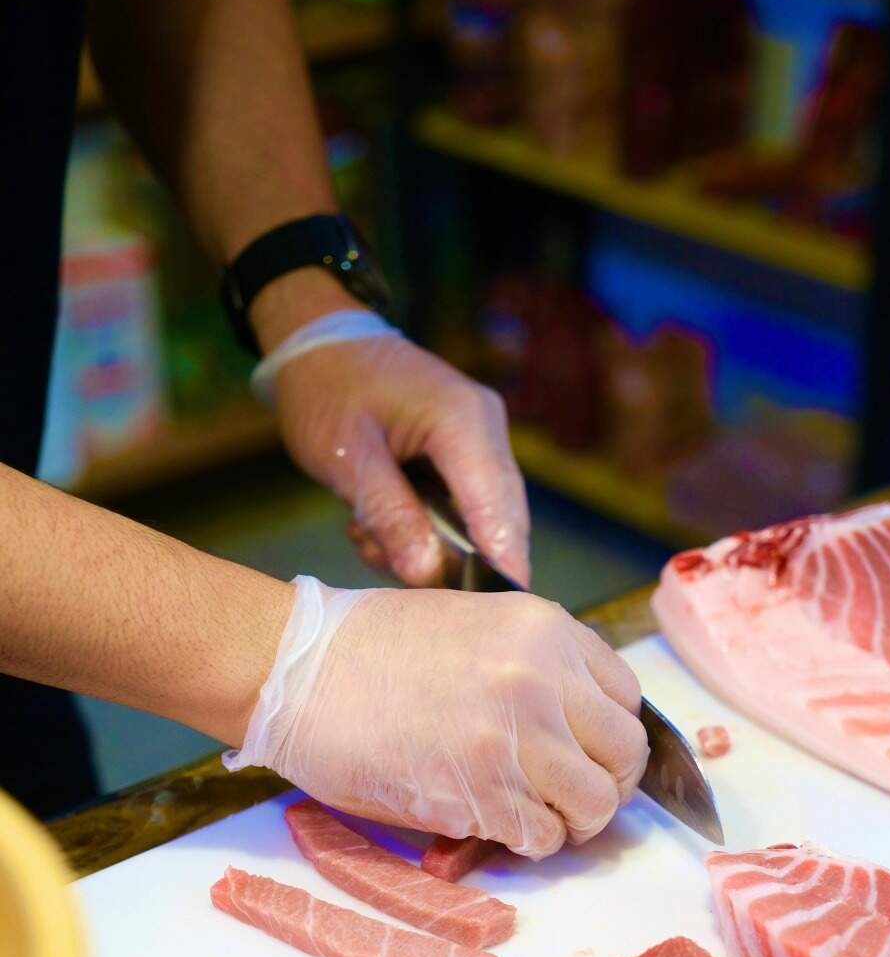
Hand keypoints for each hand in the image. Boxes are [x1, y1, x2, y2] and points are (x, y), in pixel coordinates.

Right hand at [227, 581, 648, 857]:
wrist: (298, 673)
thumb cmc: (370, 650)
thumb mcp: (476, 626)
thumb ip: (536, 667)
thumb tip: (576, 725)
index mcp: (545, 630)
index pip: (627, 697)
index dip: (610, 736)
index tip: (588, 755)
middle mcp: (542, 681)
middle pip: (624, 754)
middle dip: (604, 785)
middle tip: (570, 799)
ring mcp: (515, 739)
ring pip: (594, 804)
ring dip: (570, 822)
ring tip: (534, 818)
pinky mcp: (481, 794)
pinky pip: (542, 838)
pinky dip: (528, 843)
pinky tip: (496, 827)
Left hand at [272, 333, 530, 586]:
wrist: (321, 342)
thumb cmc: (326, 388)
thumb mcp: (346, 458)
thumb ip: (391, 516)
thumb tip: (426, 574)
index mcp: (462, 420)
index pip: (495, 509)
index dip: (498, 565)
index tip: (493, 613)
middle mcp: (487, 428)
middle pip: (501, 520)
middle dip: (457, 560)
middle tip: (397, 572)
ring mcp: (484, 438)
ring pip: (485, 519)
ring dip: (435, 545)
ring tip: (373, 539)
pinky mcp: (472, 451)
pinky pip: (468, 507)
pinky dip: (431, 527)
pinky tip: (382, 526)